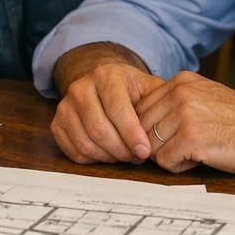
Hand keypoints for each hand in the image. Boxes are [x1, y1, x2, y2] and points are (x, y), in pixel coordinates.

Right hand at [51, 59, 165, 163]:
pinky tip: (109, 155)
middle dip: (122, 149)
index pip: (116, 108)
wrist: (102, 83)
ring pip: (85, 143)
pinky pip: (73, 151)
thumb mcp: (149, 88)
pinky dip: (94, 160)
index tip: (145, 151)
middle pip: (99, 129)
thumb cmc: (130, 91)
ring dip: (109, 156)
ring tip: (125, 155)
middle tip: (137, 157)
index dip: (132, 134)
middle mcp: (80, 87)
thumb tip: (177, 123)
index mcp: (105, 75)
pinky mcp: (57, 124)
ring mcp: (65, 106)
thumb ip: (162, 103)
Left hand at [135, 71, 234, 173]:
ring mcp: (184, 114)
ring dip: (170, 155)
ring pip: (151, 146)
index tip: (171, 137)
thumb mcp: (206, 96)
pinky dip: (179, 166)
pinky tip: (200, 159)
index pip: (142, 107)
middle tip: (184, 148)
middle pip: (142, 127)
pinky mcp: (191, 138)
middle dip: (158, 143)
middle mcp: (179, 93)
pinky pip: (165, 161)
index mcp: (180, 81)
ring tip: (195, 153)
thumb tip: (144, 121)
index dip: (152, 128)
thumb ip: (177, 101)